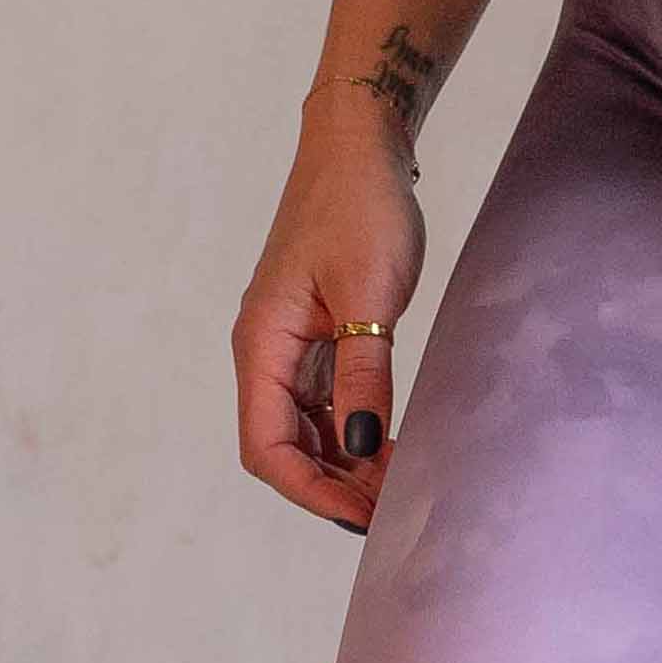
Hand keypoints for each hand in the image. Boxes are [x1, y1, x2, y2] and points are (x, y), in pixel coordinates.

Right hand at [232, 93, 424, 532]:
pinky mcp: (317, 340)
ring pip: (307, 434)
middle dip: (333, 488)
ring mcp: (290, 349)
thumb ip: (362, 374)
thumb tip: (359, 446)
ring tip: (400, 487)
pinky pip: (327, 406)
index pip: (266, 448)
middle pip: (283, 451)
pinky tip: (394, 448)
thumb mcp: (368, 295)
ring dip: (347, 467)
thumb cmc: (359, 207)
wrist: (360, 147)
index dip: (311, 492)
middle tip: (394, 511)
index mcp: (261, 344)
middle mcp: (266, 353)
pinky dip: (356, 435)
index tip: (364, 515)